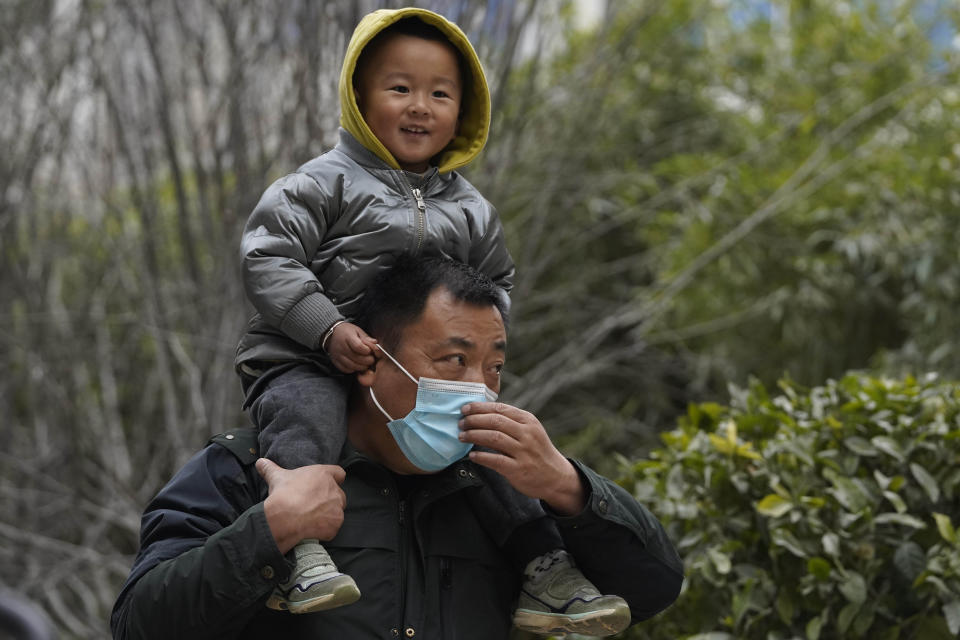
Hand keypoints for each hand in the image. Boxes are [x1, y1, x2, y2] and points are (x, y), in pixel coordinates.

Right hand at [256, 458, 346, 552]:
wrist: (286, 517)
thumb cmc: (284, 493)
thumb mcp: (276, 477)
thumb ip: (270, 468)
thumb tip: (260, 462)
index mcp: (324, 475)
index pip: (339, 473)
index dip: (334, 479)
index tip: (326, 485)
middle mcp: (334, 490)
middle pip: (338, 494)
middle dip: (330, 500)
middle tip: (315, 505)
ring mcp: (337, 507)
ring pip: (337, 511)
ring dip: (329, 515)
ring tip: (313, 519)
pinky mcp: (336, 523)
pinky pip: (333, 527)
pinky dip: (326, 529)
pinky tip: (313, 529)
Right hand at [326, 322, 377, 373]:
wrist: (332, 334)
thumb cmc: (347, 332)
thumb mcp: (358, 331)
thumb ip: (367, 338)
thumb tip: (375, 344)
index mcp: (347, 336)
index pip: (359, 347)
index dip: (367, 351)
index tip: (370, 351)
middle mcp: (341, 347)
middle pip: (357, 358)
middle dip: (367, 360)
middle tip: (371, 359)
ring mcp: (337, 355)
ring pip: (352, 366)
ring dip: (362, 367)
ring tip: (365, 363)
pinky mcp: (335, 361)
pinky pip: (346, 370)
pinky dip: (353, 369)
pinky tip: (357, 365)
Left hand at [458, 402, 585, 515]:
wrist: (556, 476)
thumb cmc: (537, 451)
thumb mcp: (530, 431)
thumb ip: (511, 422)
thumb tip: (480, 413)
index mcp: (528, 421)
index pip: (500, 409)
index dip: (480, 408)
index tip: (465, 409)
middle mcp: (527, 434)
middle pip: (495, 421)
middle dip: (474, 420)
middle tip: (461, 423)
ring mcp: (523, 452)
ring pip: (494, 438)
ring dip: (474, 435)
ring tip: (462, 436)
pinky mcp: (519, 469)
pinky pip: (496, 460)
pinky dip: (481, 457)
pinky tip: (472, 455)